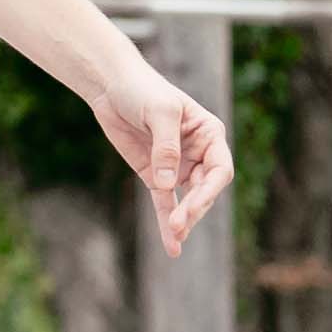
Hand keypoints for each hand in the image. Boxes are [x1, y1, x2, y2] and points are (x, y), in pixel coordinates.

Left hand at [94, 66, 234, 254]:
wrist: (111, 86)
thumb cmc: (142, 90)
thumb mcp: (159, 112)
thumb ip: (166, 148)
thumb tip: (168, 184)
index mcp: (209, 134)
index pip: (219, 170)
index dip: (209, 190)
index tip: (193, 205)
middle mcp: (199, 153)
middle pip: (204, 189)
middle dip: (194, 209)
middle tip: (179, 225)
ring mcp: (177, 166)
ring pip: (186, 201)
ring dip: (182, 221)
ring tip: (176, 240)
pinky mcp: (155, 175)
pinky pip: (165, 203)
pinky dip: (167, 222)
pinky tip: (172, 245)